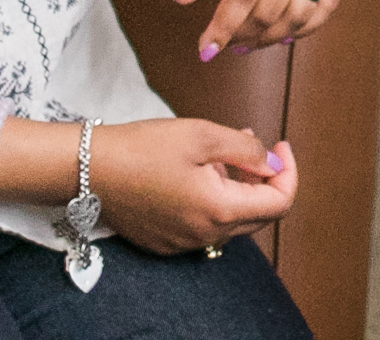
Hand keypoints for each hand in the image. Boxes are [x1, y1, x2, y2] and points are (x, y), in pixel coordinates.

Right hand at [90, 118, 299, 253]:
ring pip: (231, 218)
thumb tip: (274, 164)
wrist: (89, 169)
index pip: (280, 203)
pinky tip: (199, 171)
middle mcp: (205, 236)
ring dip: (238, 186)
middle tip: (253, 144)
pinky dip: (214, 198)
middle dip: (265, 178)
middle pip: (259, 214)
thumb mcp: (204, 135)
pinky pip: (205, 223)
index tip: (282, 144)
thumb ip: (247, 151)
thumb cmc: (144, 148)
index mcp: (219, 211)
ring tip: (224, 150)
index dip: (290, 171)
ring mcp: (184, 243)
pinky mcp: (166, 241)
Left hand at [173, 0, 348, 57]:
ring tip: (249, 41)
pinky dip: (303, 28)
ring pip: (299, 17)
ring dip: (271, 38)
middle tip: (224, 42)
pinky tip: (282, 33)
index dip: (222, 28)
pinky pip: (326, 8)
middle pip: (271, 12)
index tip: (205, 49)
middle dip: (242, 36)